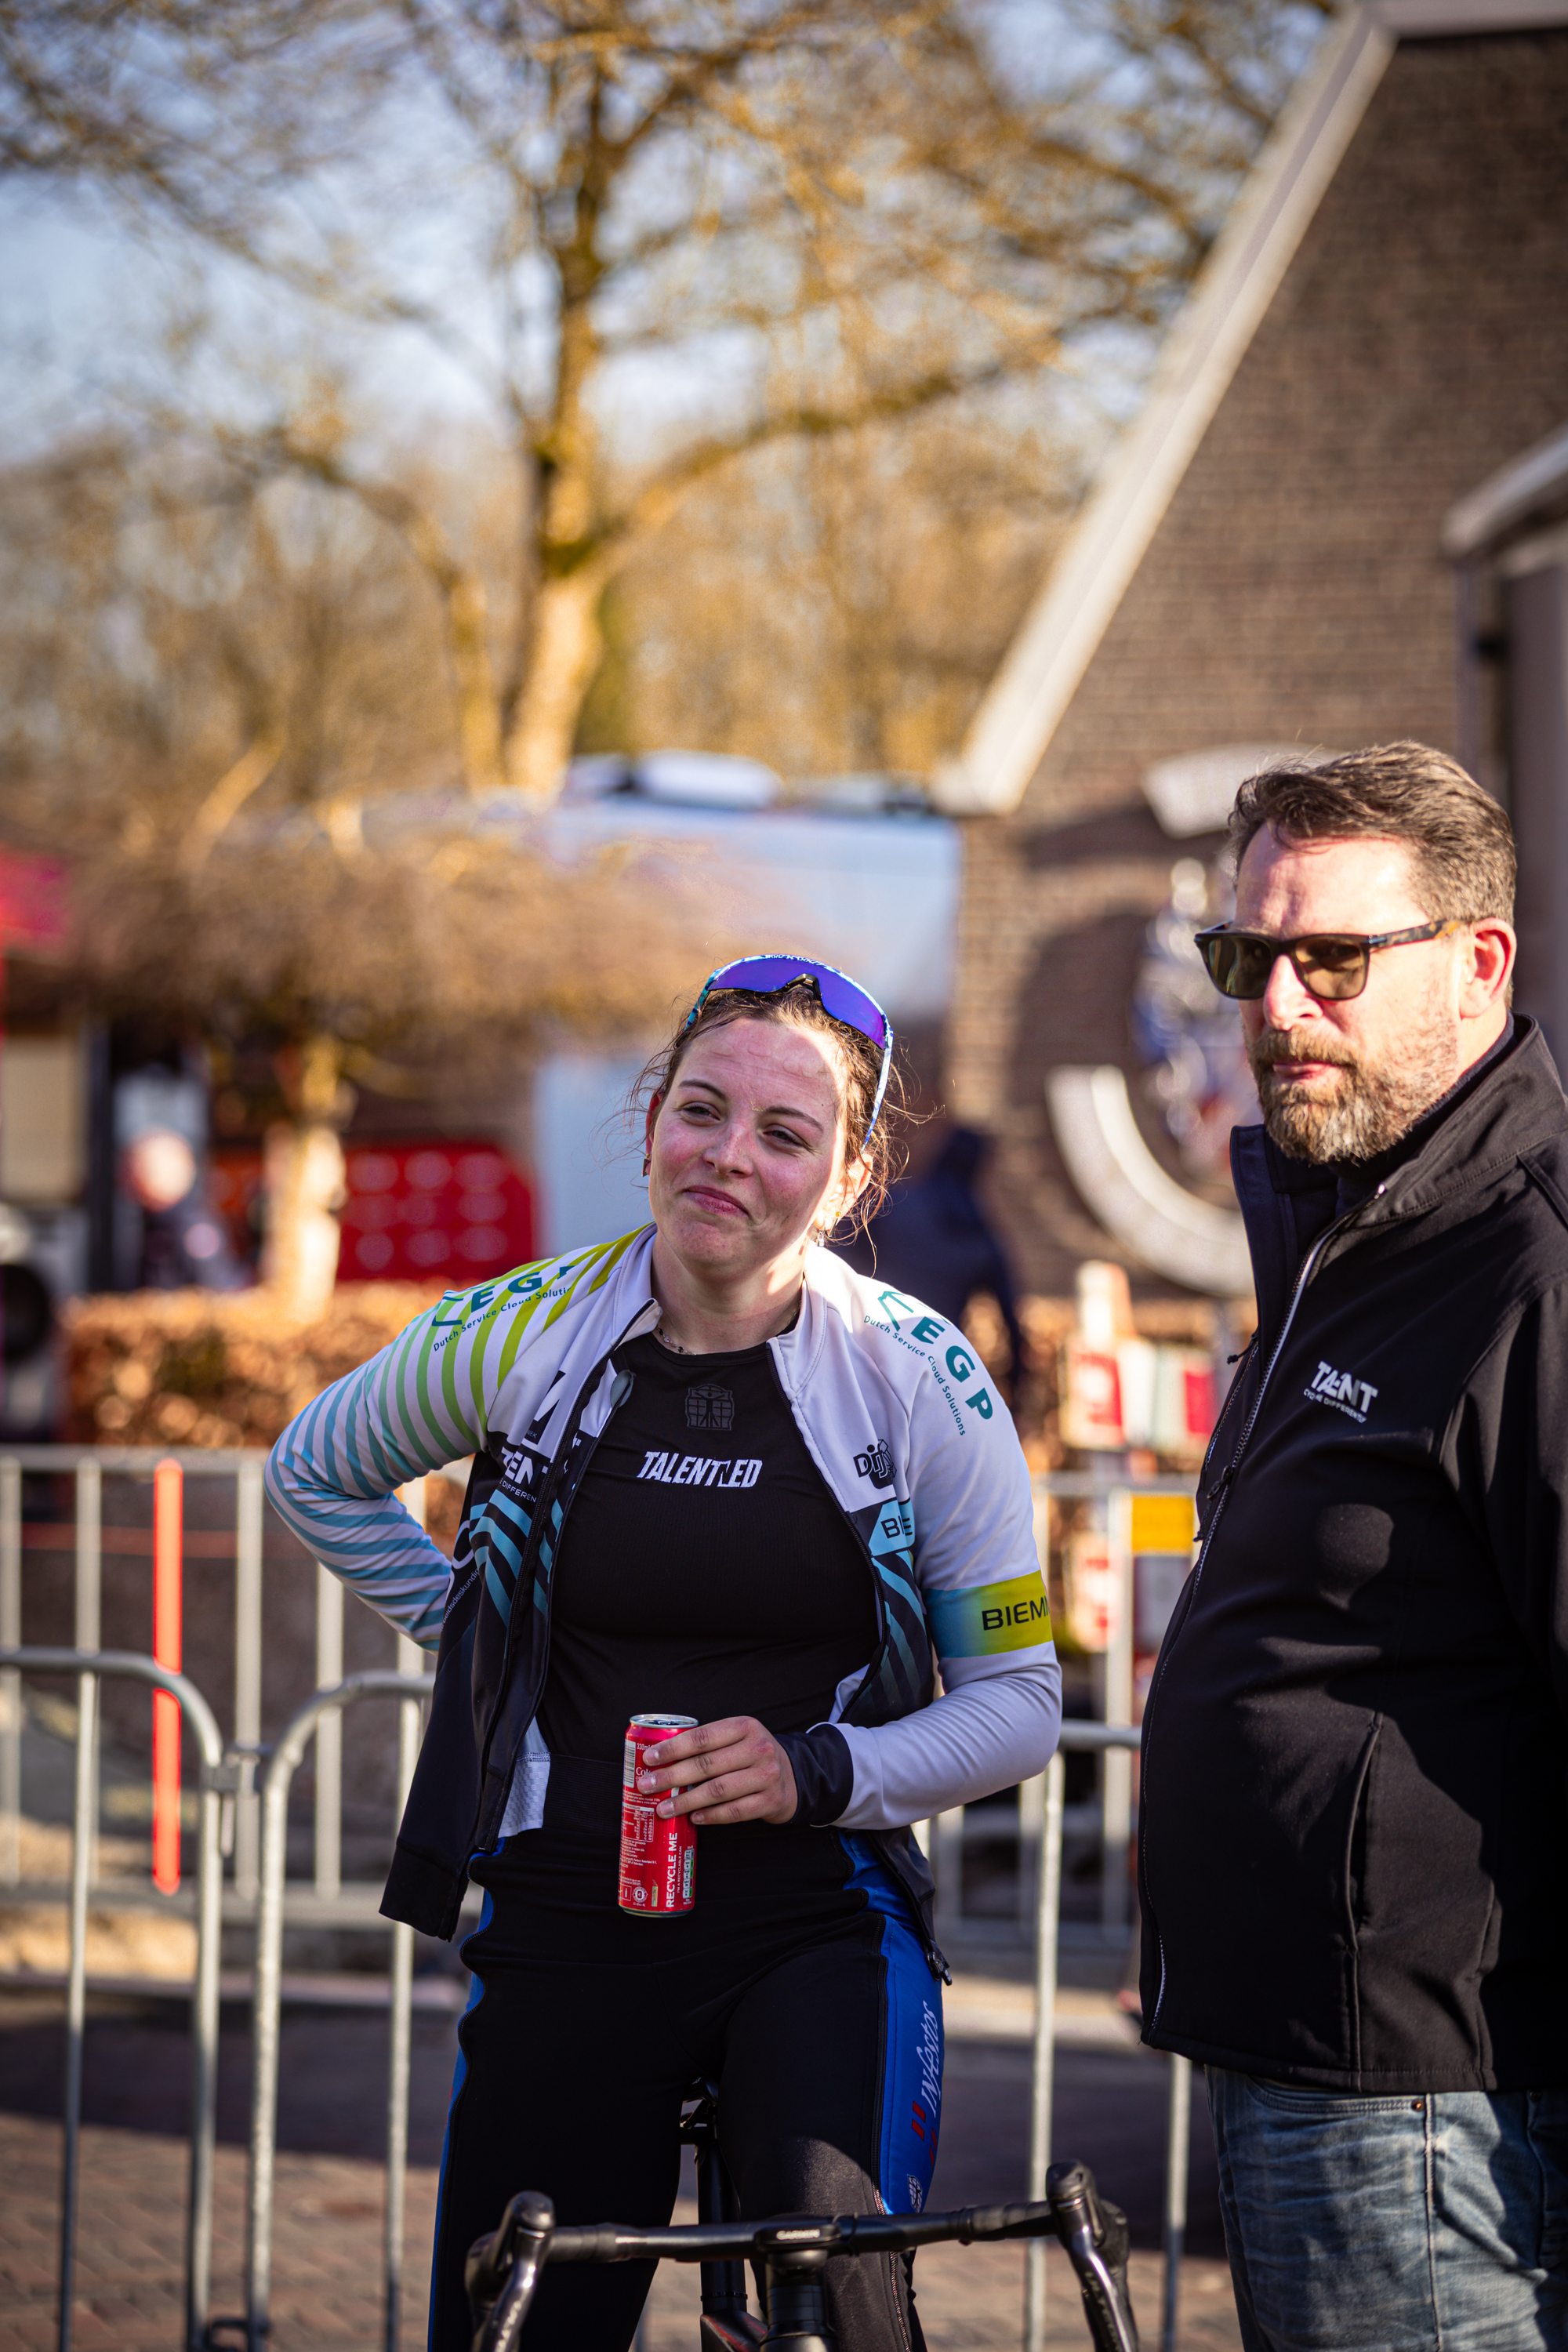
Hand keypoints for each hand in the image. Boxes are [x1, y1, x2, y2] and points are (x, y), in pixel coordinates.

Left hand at [637, 1715, 797, 1826]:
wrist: (791, 1776)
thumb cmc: (752, 1755)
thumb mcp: (737, 1738)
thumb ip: (709, 1744)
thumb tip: (662, 1760)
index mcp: (745, 1726)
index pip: (702, 1737)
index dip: (673, 1748)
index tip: (650, 1758)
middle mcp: (758, 1749)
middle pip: (706, 1766)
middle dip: (671, 1777)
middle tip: (647, 1786)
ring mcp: (767, 1776)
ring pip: (717, 1791)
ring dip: (686, 1802)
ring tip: (664, 1808)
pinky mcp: (770, 1801)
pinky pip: (733, 1811)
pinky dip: (710, 1816)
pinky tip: (693, 1818)